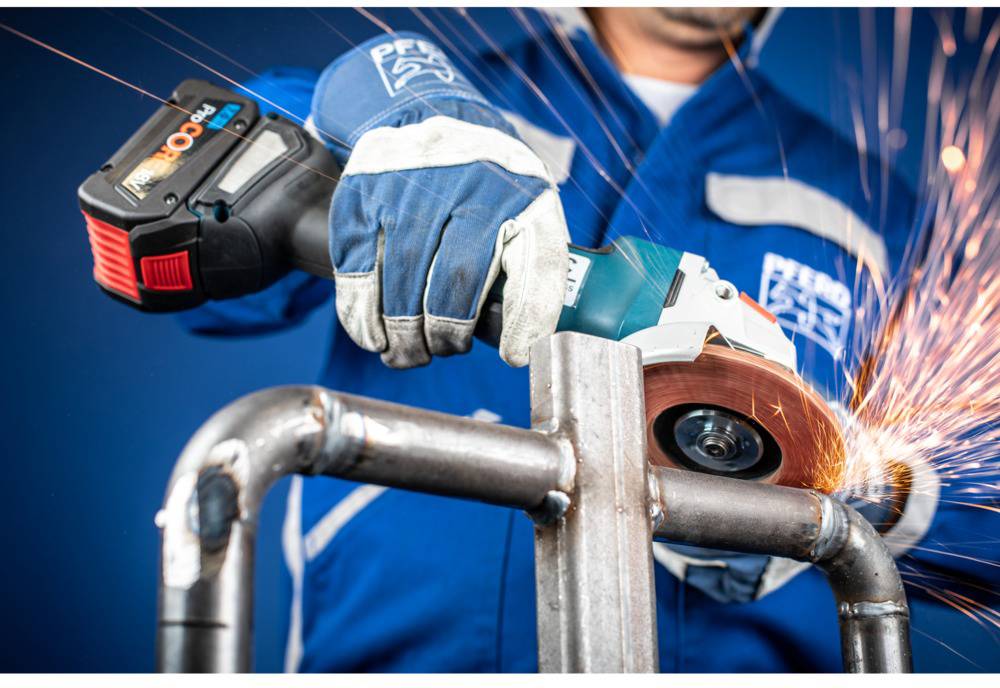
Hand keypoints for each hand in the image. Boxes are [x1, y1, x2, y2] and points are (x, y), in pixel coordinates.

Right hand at [310, 33, 568, 367]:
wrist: (429, 119)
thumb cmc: (488, 190)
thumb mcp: (528, 216)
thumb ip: (534, 276)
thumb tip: (520, 350)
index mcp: (519, 191)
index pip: (529, 264)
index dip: (522, 319)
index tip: (512, 354)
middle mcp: (466, 179)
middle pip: (454, 280)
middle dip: (445, 333)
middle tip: (442, 352)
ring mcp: (408, 182)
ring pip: (400, 276)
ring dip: (400, 332)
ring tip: (406, 354)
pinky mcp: (361, 190)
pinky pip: (355, 265)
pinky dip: (360, 311)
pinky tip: (371, 334)